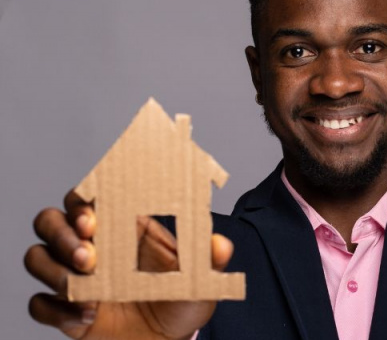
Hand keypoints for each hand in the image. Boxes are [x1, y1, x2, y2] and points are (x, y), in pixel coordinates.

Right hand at [25, 190, 233, 339]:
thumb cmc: (182, 300)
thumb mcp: (202, 279)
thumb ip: (210, 259)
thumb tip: (220, 244)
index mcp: (122, 226)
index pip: (87, 197)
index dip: (81, 201)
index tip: (92, 219)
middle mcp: (92, 246)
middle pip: (49, 221)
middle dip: (61, 234)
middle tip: (88, 256)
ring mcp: (75, 277)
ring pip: (36, 257)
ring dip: (54, 271)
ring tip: (89, 292)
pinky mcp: (65, 310)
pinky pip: (39, 303)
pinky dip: (55, 309)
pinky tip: (85, 318)